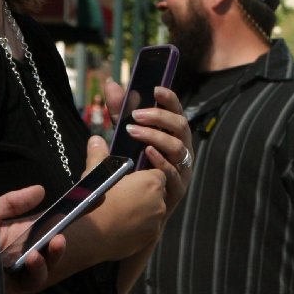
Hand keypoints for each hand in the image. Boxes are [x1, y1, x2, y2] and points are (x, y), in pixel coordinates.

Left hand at [0, 182, 64, 293]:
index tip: (95, 199)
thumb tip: (41, 191)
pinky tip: (31, 259)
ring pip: (41, 271)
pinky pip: (27, 285)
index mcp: (15, 238)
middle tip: (72, 227)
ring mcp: (11, 278)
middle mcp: (17, 258)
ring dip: (51, 257)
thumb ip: (11, 203)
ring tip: (53, 243)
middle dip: (65, 241)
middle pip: (49, 252)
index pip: (48, 226)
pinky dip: (34, 272)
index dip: (72, 214)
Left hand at [106, 79, 192, 199]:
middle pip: (181, 126)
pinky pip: (173, 173)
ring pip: (177, 147)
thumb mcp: (125, 136)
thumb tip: (111, 84)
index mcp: (174, 135)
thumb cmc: (134, 167)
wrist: (136, 209)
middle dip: (159, 117)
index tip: (155, 89)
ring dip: (155, 136)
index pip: (177, 111)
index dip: (170, 99)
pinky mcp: (177, 189)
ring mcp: (182, 169)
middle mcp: (183, 149)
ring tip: (133, 132)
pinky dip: (160, 161)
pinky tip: (146, 153)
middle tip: (135, 115)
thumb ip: (120, 112)